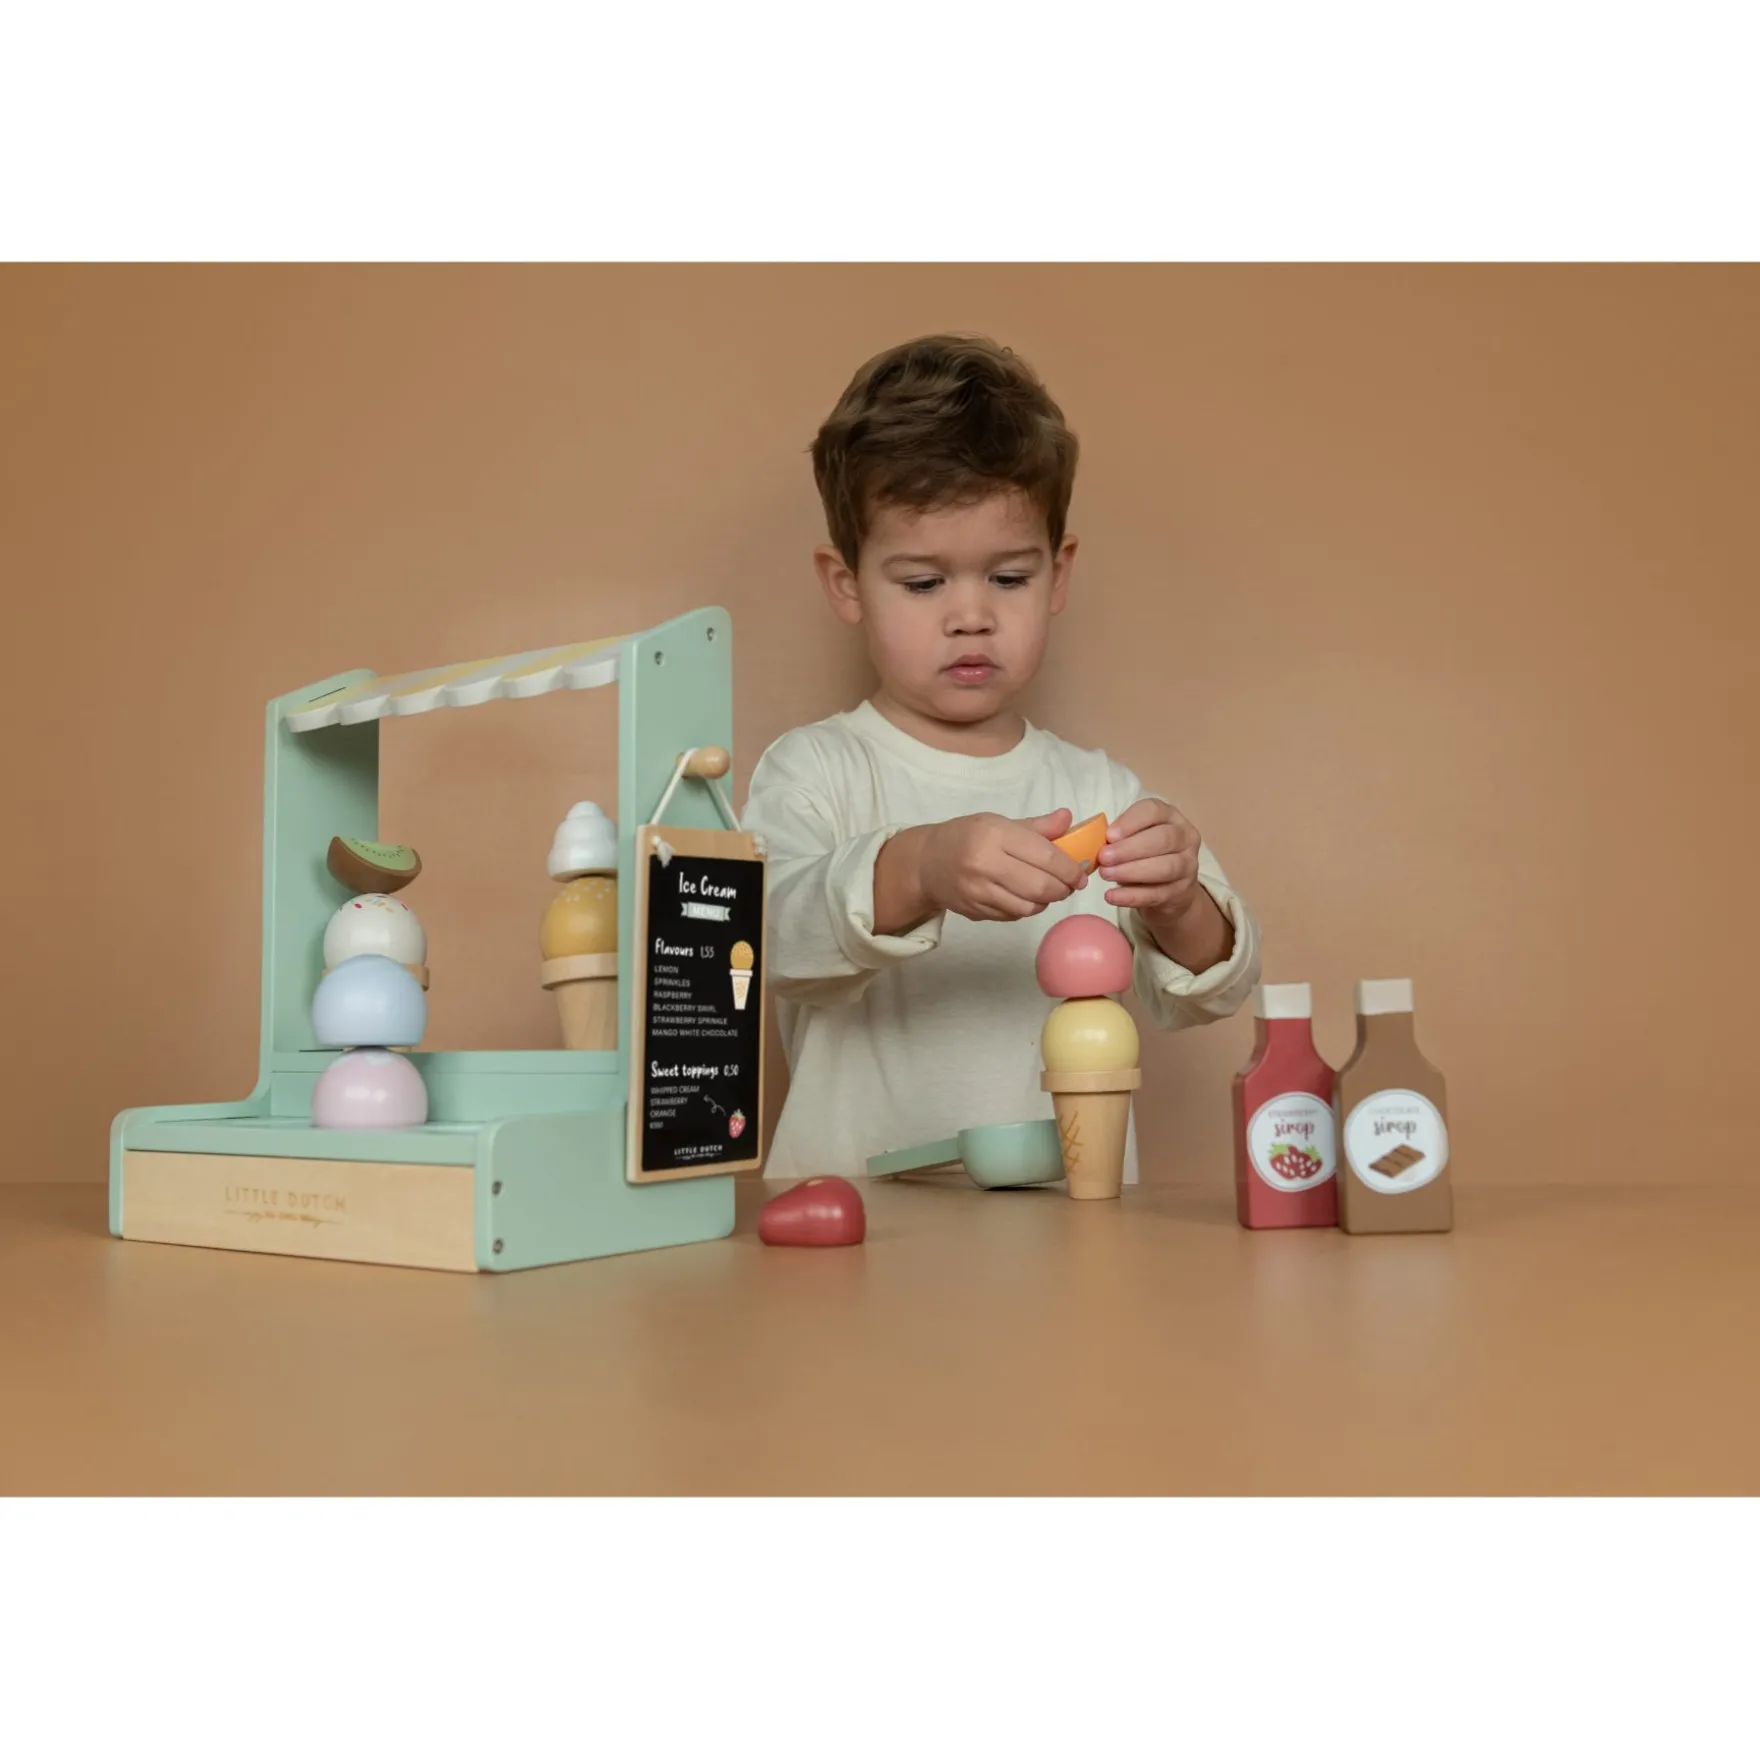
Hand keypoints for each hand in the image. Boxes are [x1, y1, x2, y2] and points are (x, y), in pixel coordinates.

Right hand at [920, 808, 1088, 922]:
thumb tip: (1069, 819)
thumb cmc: (967, 837)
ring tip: (1049, 890)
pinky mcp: (975, 911)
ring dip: (1047, 901)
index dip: (1070, 869)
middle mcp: (985, 864)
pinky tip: (1027, 897)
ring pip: (1029, 906)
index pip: (1045, 856)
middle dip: (1063, 889)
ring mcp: (978, 892)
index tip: (1081, 873)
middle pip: (1040, 886)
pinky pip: (1014, 915)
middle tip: (1070, 885)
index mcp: (995, 835)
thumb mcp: (999, 822)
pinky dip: (1028, 908)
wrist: (926, 863)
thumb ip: (1037, 826)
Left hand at [1098, 798, 1203, 925]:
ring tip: (1106, 874)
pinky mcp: (1182, 892)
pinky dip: (1131, 896)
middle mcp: (1185, 838)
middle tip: (1103, 857)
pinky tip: (1111, 896)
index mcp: (1170, 817)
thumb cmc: (1145, 856)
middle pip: (1162, 839)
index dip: (1131, 822)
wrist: (1170, 890)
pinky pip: (1157, 894)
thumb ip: (1119, 836)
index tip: (1109, 835)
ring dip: (1131, 871)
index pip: (1154, 811)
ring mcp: (1188, 866)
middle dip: (1129, 848)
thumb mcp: (1133, 839)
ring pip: (1165, 867)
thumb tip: (1093, 842)